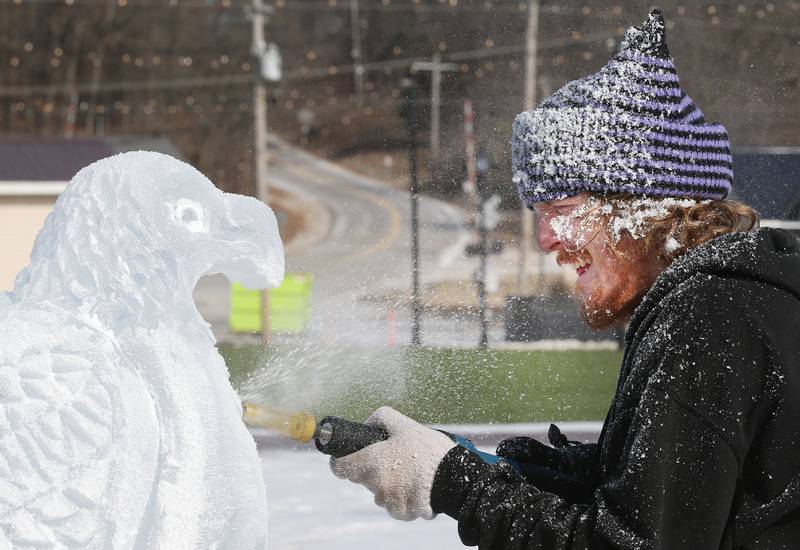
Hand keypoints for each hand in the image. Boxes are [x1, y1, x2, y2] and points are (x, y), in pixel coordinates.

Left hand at [330, 406, 455, 520]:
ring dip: (388, 484)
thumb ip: (382, 418)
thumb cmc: (429, 451)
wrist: (454, 478)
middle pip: (362, 478)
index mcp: (371, 461)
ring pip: (379, 492)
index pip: (339, 466)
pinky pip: (394, 505)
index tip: (351, 455)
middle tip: (392, 458)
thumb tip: (367, 424)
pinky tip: (416, 487)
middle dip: (372, 468)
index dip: (343, 460)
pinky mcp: (401, 512)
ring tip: (409, 472)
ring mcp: (388, 500)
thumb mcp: (406, 425)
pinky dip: (402, 497)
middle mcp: (375, 484)